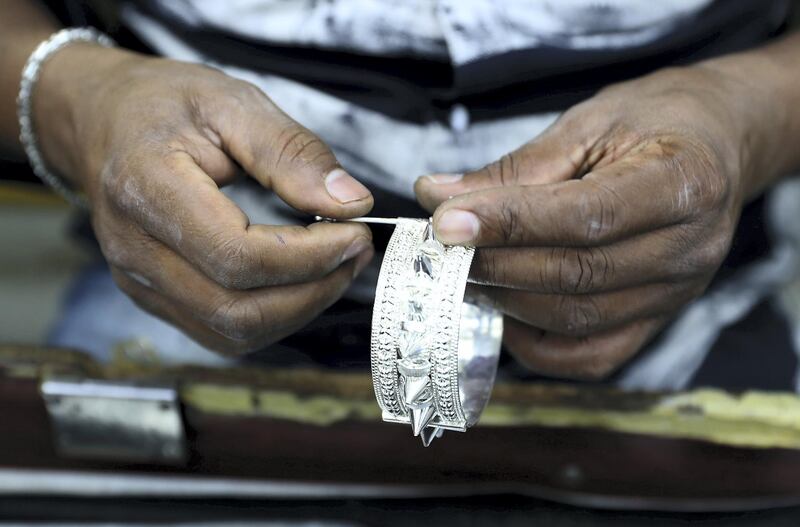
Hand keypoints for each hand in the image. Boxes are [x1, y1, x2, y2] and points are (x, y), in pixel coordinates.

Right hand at [36, 46, 374, 353]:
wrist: (103, 120)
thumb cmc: (163, 105)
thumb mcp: (231, 102)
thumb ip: (291, 151)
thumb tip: (350, 202)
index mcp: (147, 190)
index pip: (237, 256)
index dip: (309, 256)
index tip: (354, 232)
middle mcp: (136, 249)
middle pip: (237, 308)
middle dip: (314, 289)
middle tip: (356, 251)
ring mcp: (140, 281)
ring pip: (234, 332)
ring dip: (300, 309)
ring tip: (337, 266)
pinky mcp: (155, 297)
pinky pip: (222, 332)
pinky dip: (274, 316)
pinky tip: (301, 282)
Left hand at [415, 65, 770, 378]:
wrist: (717, 145)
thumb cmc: (654, 123)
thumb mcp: (588, 124)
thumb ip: (514, 168)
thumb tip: (435, 196)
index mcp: (682, 183)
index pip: (585, 216)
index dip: (510, 223)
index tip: (446, 221)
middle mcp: (688, 249)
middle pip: (576, 275)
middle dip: (495, 262)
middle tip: (442, 245)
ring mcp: (677, 293)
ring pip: (577, 318)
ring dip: (506, 299)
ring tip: (464, 270)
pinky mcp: (658, 319)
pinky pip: (593, 355)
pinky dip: (539, 346)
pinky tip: (505, 310)